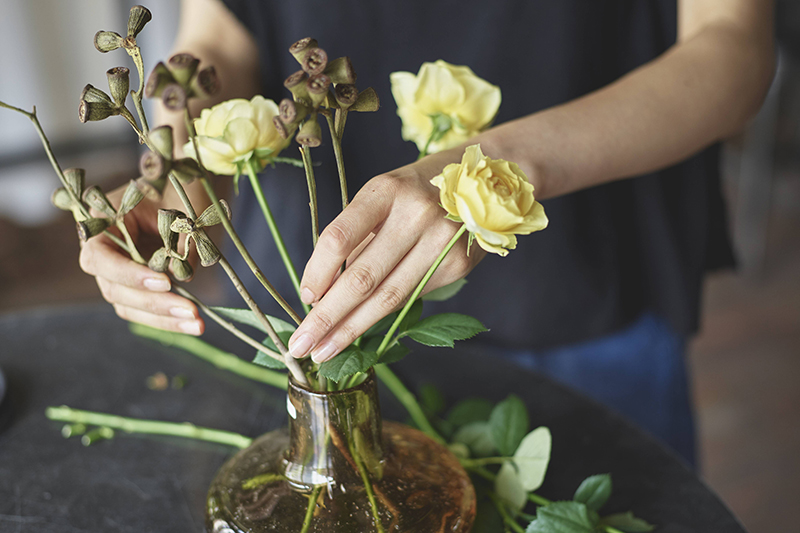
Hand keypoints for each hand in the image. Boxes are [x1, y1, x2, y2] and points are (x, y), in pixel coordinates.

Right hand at [78, 186, 203, 334]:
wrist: (183, 189)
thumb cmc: (179, 191)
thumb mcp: (181, 210)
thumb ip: (180, 241)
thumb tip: (182, 277)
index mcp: (101, 222)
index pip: (101, 258)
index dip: (130, 274)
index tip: (165, 282)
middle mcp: (101, 251)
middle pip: (115, 289)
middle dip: (155, 303)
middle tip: (191, 310)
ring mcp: (115, 272)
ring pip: (128, 305)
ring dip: (163, 318)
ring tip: (197, 324)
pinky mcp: (133, 286)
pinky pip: (143, 308)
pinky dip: (167, 318)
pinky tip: (192, 324)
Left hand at [287, 160, 484, 362]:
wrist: (482, 183)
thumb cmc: (414, 193)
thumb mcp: (380, 198)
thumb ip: (354, 239)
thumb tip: (322, 294)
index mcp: (385, 191)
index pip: (340, 238)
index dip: (317, 272)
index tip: (305, 297)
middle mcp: (415, 215)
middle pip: (362, 277)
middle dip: (327, 317)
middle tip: (302, 344)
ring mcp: (442, 241)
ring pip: (388, 298)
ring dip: (351, 329)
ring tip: (324, 351)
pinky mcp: (459, 264)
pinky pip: (412, 297)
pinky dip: (383, 316)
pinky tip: (361, 329)